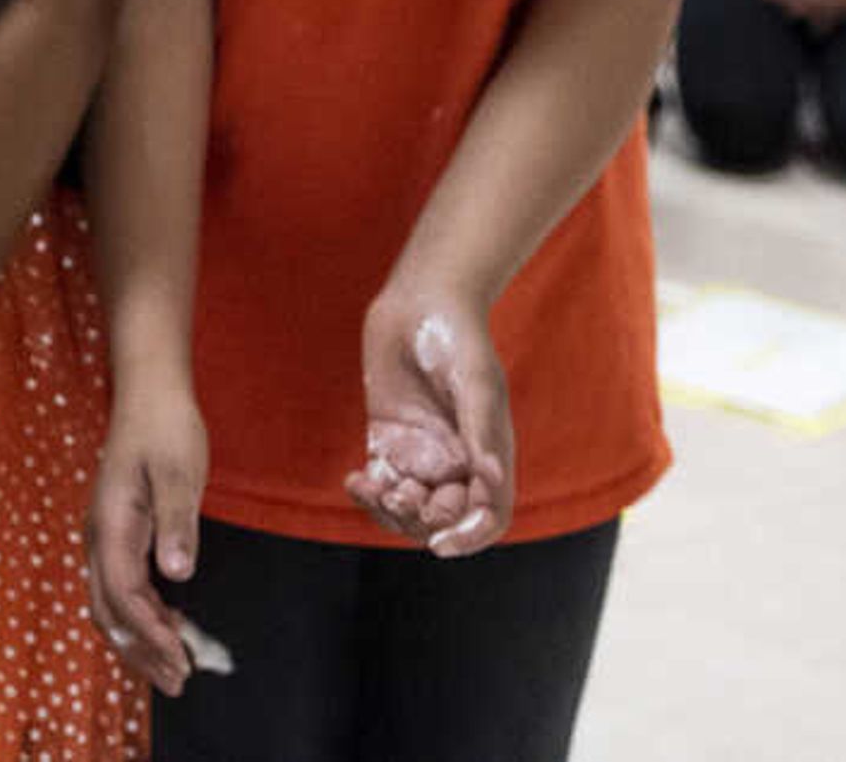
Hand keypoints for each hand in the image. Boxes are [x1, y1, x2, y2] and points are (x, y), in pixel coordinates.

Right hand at [86, 377, 207, 696]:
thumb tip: (176, 575)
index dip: (151, 634)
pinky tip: (168, 623)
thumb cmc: (166, 427)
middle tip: (177, 682)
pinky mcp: (116, 530)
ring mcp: (103, 533)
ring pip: (108, 601)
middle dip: (139, 651)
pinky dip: (141, 614)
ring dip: (138, 638)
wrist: (149, 391)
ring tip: (173, 665)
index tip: (181, 660)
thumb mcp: (181, 472)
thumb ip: (178, 523)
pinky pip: (119, 585)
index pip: (124, 596)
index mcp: (111, 524)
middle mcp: (98, 534)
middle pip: (107, 610)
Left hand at [351, 291, 511, 555]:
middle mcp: (458, 461)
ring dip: (391, 511)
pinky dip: (368, 492)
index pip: (488, 515)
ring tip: (372, 487)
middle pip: (444, 517)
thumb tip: (491, 479)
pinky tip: (354, 481)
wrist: (420, 301)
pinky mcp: (388, 439)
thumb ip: (481, 431)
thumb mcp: (475, 382)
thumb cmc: (457, 338)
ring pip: (409, 507)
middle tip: (399, 493)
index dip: (469, 537)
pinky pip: (380, 482)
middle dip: (421, 519)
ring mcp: (422, 453)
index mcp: (489, 455)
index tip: (440, 544)